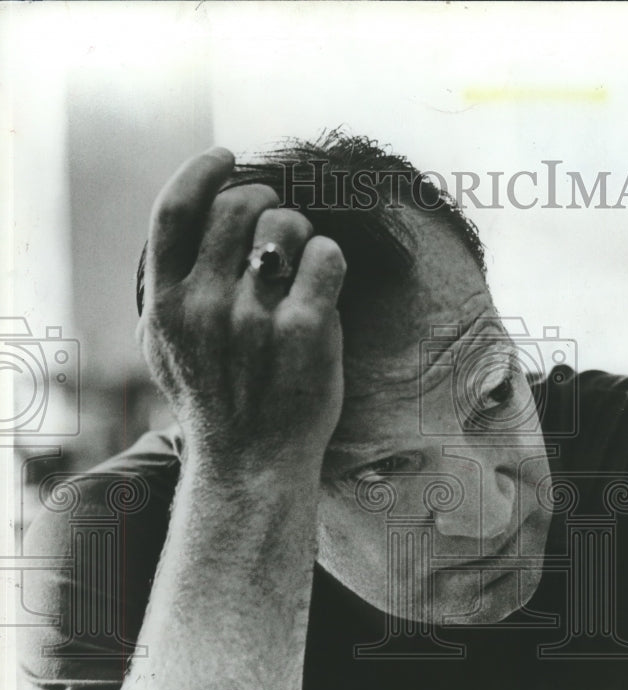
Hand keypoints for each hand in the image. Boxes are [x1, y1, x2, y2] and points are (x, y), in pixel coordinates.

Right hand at [137, 147, 345, 471]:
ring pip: (287, 226)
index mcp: (165, 302)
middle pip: (240, 206)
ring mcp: (255, 319)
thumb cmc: (214, 397)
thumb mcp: (165, 344)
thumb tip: (193, 212)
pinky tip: (324, 277)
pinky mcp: (306, 331)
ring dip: (301, 231)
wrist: (252, 462)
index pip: (174, 209)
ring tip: (300, 259)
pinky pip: (327, 256)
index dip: (202, 170)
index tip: (227, 157)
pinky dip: (330, 256)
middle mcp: (205, 305)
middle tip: (278, 225)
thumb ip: (169, 284)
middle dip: (267, 202)